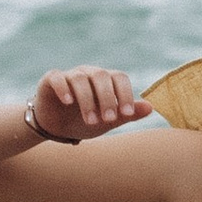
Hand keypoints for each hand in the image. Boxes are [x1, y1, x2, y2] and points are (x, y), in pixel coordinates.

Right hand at [30, 66, 149, 142]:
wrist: (57, 128)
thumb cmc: (85, 121)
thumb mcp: (108, 121)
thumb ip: (127, 114)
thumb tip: (151, 107)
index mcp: (106, 80)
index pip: (119, 78)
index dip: (125, 94)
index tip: (127, 114)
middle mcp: (89, 73)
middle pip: (101, 76)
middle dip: (107, 98)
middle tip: (109, 119)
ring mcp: (69, 75)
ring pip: (80, 79)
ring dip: (87, 100)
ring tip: (91, 121)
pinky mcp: (50, 80)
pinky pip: (58, 78)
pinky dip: (64, 88)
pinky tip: (69, 102)